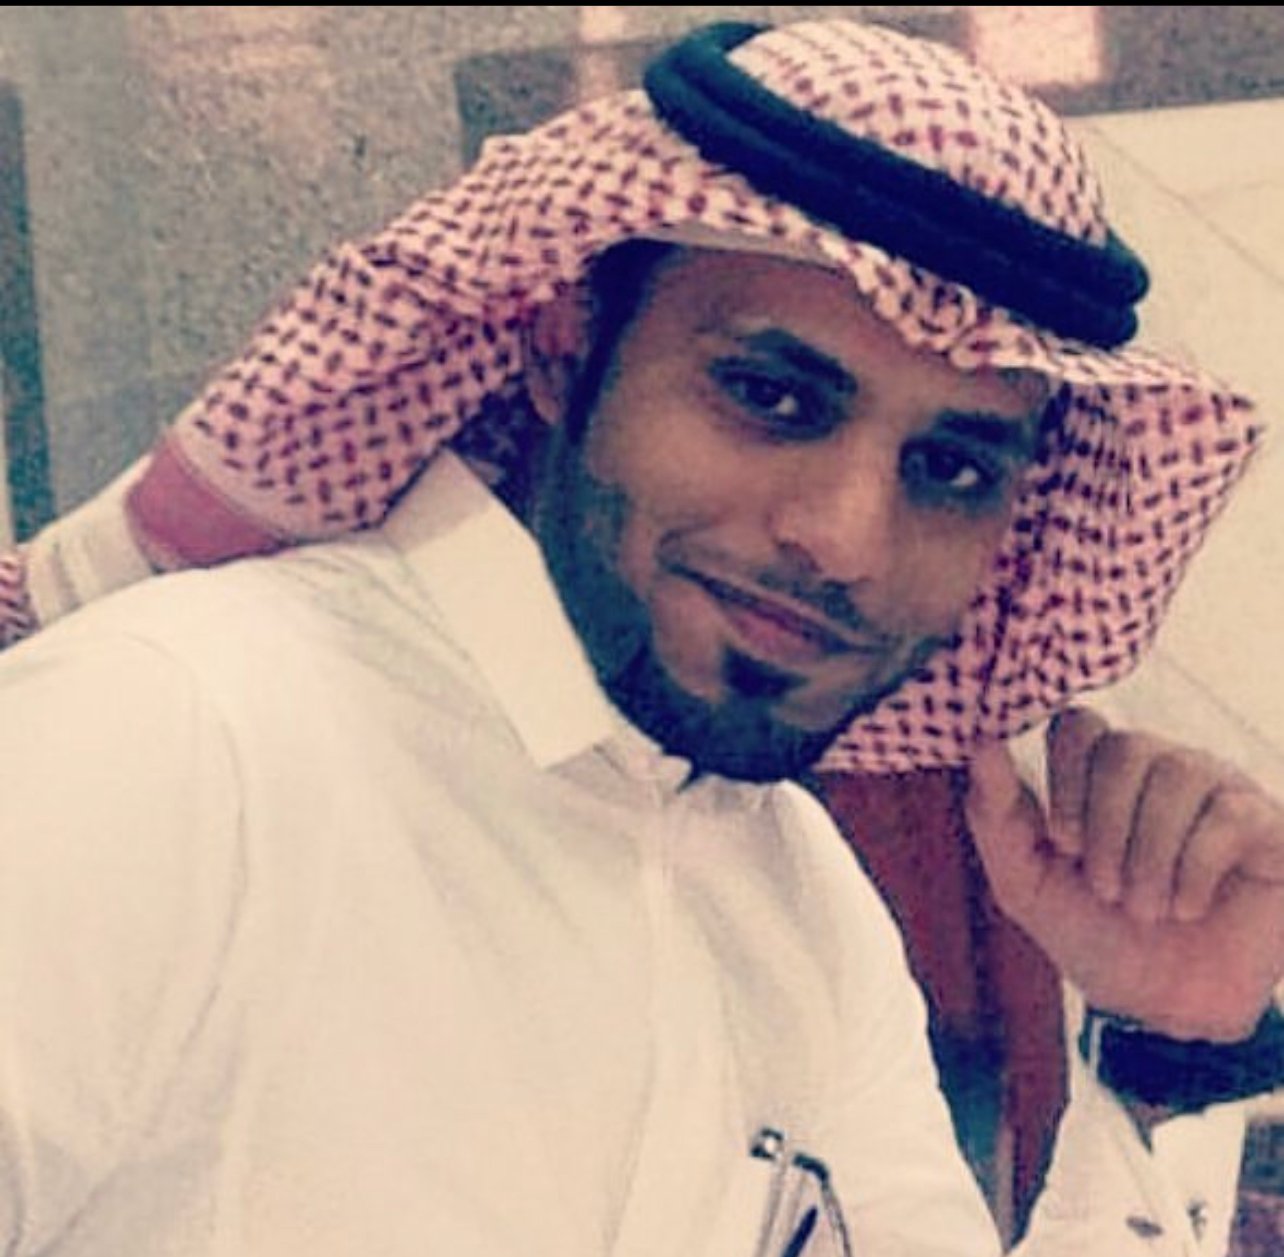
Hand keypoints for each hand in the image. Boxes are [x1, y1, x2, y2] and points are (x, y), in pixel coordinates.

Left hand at [965, 708, 1283, 1041]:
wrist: (1169, 1007)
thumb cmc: (1096, 935)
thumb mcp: (1027, 884)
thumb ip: (995, 815)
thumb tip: (980, 745)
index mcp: (1097, 773)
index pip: (1077, 725)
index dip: (1065, 781)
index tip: (1062, 844)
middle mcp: (1157, 767)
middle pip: (1123, 748)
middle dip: (1105, 830)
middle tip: (1108, 892)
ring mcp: (1215, 789)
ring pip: (1176, 776)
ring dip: (1150, 858)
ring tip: (1148, 909)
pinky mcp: (1264, 823)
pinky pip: (1228, 815)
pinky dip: (1196, 872)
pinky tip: (1190, 906)